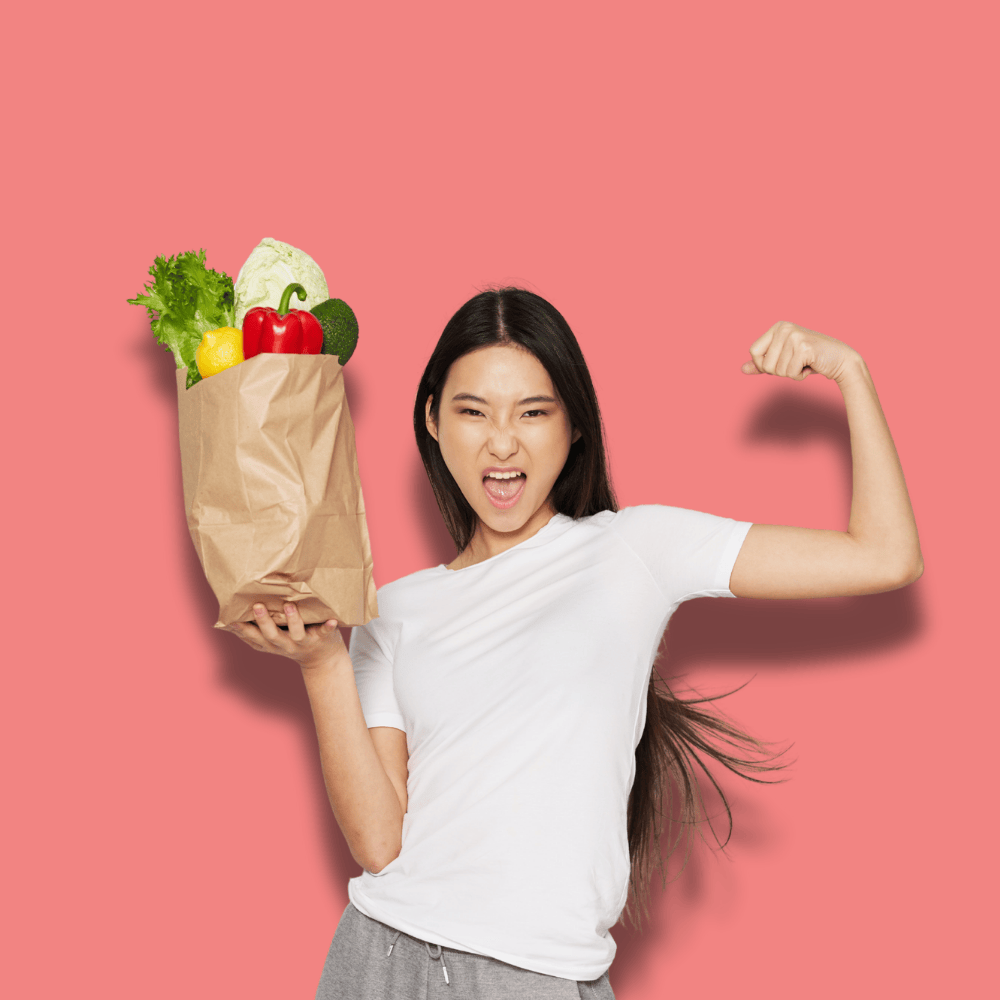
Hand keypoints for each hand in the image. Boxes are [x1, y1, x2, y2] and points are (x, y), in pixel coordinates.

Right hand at [226, 602, 346, 669]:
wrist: (323, 660)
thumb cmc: (294, 641)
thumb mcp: (273, 639)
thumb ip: (257, 630)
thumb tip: (227, 619)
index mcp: (273, 644)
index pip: (254, 639)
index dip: (243, 631)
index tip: (232, 619)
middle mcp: (286, 645)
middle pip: (272, 636)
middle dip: (264, 622)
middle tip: (257, 606)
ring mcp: (304, 643)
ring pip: (296, 634)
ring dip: (293, 620)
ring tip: (289, 606)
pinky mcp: (322, 639)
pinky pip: (325, 633)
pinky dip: (328, 627)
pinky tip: (332, 620)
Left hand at [741, 321, 859, 381]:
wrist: (840, 360)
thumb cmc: (811, 359)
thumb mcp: (783, 359)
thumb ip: (763, 363)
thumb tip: (742, 369)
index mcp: (778, 327)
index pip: (753, 352)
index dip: (763, 364)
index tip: (780, 362)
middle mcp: (784, 328)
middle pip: (765, 364)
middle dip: (780, 371)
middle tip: (796, 363)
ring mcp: (794, 336)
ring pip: (777, 370)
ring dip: (791, 373)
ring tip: (804, 363)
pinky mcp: (804, 347)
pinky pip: (790, 372)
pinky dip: (799, 375)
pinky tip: (810, 366)